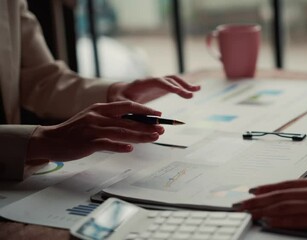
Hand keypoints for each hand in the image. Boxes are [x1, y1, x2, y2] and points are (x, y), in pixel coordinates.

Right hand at [27, 101, 163, 161]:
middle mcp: (97, 116)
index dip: (144, 110)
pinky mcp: (87, 143)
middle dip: (147, 125)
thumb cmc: (75, 131)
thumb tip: (133, 125)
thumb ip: (111, 120)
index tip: (158, 114)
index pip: (127, 106)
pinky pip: (107, 144)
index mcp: (100, 108)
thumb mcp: (92, 119)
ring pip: (121, 132)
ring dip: (140, 135)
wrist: (50, 140)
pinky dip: (119, 146)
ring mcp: (92, 129)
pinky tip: (130, 149)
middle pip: (128, 120)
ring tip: (154, 138)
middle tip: (162, 128)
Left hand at [107, 75, 200, 103]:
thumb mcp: (121, 105)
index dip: (168, 86)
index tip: (178, 92)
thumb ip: (133, 110)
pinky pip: (174, 85)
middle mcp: (151, 80)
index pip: (157, 82)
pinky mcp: (160, 87)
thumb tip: (153, 116)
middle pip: (168, 79)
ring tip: (197, 90)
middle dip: (180, 86)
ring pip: (173, 80)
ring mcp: (157, 83)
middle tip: (190, 95)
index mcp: (141, 83)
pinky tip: (194, 90)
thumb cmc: (118, 99)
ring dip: (185, 84)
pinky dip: (184, 87)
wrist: (118, 92)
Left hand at [235, 176, 306, 231]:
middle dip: (258, 199)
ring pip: (284, 205)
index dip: (268, 187)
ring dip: (263, 209)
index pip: (286, 184)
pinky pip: (297, 219)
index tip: (254, 190)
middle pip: (280, 194)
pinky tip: (268, 220)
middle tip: (241, 202)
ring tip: (248, 211)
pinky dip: (280, 220)